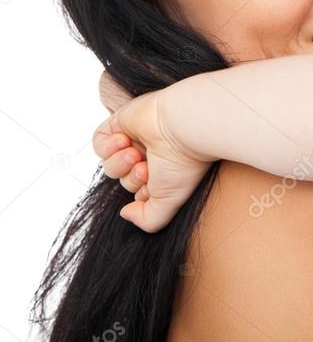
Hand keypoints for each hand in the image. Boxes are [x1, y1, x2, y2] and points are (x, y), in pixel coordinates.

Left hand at [92, 82, 213, 232]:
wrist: (183, 127)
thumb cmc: (184, 162)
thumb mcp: (168, 203)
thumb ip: (148, 219)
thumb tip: (125, 213)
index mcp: (166, 172)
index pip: (139, 191)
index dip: (141, 193)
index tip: (152, 186)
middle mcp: (152, 155)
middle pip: (123, 179)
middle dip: (131, 178)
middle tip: (145, 167)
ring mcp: (137, 139)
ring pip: (110, 164)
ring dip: (118, 163)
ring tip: (134, 153)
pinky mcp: (122, 122)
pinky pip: (99, 142)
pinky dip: (107, 147)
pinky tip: (124, 141)